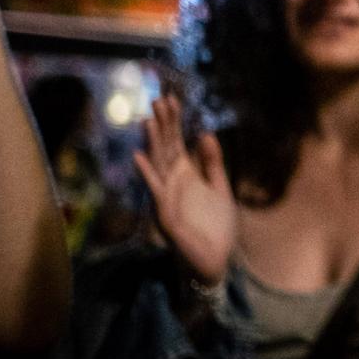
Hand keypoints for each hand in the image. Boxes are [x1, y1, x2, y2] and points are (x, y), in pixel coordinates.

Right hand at [132, 94, 236, 286]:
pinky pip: (155, 189)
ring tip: (147, 119)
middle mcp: (173, 182)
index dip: (175, 122)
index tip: (171, 99)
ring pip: (157, 164)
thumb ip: (213, 162)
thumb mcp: (220, 188)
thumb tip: (205, 133)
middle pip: (166, 148)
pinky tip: (139, 155)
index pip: (178, 142)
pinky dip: (147, 172)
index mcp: (187, 175)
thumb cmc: (216, 226)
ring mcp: (166, 196)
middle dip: (162, 124)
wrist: (215, 260)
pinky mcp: (164, 212)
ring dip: (152, 142)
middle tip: (158, 99)